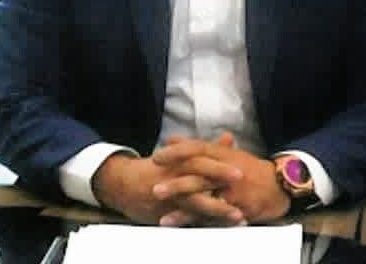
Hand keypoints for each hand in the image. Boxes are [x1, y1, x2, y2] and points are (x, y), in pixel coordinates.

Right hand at [92, 135, 243, 225]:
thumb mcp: (180, 154)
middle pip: (199, 177)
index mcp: (179, 160)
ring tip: (238, 215)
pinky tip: (218, 228)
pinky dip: (203, 223)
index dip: (221, 164)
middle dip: (220, 181)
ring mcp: (169, 195)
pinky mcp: (164, 212)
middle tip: (241, 185)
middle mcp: (174, 175)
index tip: (242, 168)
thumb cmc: (158, 167)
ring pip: (195, 202)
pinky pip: (185, 219)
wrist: (123, 183)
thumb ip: (207, 148)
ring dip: (218, 208)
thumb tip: (228, 138)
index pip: (201, 159)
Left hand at [152, 134, 290, 224]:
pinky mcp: (237, 208)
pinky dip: (201, 224)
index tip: (157, 156)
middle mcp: (225, 170)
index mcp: (221, 154)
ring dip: (183, 209)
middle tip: (154, 187)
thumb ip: (198, 147)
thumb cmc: (249, 168)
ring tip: (164, 218)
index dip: (177, 152)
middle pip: (198, 175)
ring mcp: (232, 190)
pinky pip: (216, 217)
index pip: (196, 149)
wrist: (278, 184)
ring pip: (205, 199)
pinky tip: (188, 230)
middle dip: (175, 183)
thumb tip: (173, 139)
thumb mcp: (225, 153)